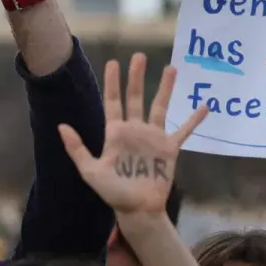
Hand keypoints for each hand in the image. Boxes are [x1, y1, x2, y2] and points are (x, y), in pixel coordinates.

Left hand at [58, 54, 205, 216]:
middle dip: (136, 77)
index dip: (112, 83)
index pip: (112, 102)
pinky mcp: (170, 149)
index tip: (113, 62)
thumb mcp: (90, 170)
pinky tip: (205, 105)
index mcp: (115, 133)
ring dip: (165, 88)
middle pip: (136, 97)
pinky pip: (184, 130)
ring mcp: (153, 138)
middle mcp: (134, 130)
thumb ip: (77, 148)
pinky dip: (194, 119)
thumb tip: (61, 126)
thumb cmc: (112, 192)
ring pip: (160, 107)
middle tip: (138, 56)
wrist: (137, 209)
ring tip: (171, 68)